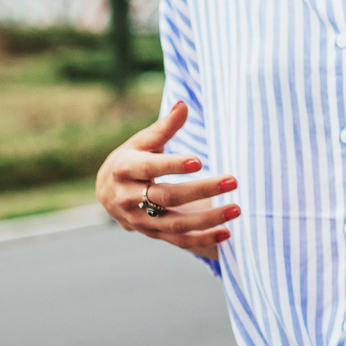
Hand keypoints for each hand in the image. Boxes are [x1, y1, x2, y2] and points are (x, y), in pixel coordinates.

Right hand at [98, 100, 237, 254]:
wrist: (109, 194)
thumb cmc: (131, 159)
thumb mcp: (141, 142)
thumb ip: (164, 127)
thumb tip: (183, 105)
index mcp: (124, 170)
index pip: (150, 168)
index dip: (173, 165)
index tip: (199, 160)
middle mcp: (129, 198)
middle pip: (167, 197)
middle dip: (201, 190)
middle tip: (233, 180)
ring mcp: (141, 220)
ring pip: (176, 224)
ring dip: (208, 219)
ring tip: (237, 209)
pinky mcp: (154, 234)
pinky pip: (180, 241)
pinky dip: (203, 239)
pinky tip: (228, 234)